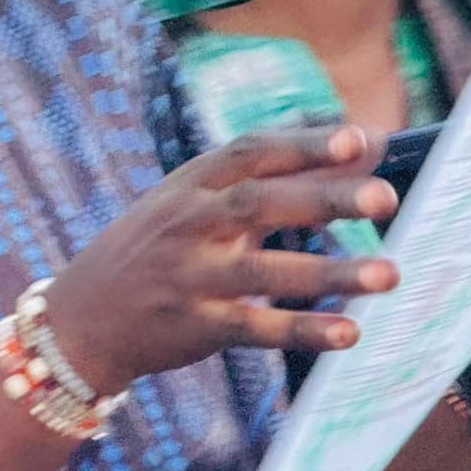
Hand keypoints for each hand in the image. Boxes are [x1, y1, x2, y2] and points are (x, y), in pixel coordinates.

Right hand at [45, 127, 397, 393]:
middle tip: (385, 197)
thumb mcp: (196, 197)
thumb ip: (275, 171)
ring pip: (266, 272)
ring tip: (388, 274)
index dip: (304, 144)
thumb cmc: (155, 247)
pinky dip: (304, 331)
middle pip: (261, 203)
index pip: (251, 153)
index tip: (358, 138)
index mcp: (192, 184)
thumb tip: (360, 138)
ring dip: (330, 273)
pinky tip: (350, 331)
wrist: (82, 317)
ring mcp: (191, 277)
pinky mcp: (197, 327)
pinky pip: (257, 329)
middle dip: (324, 198)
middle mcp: (190, 224)